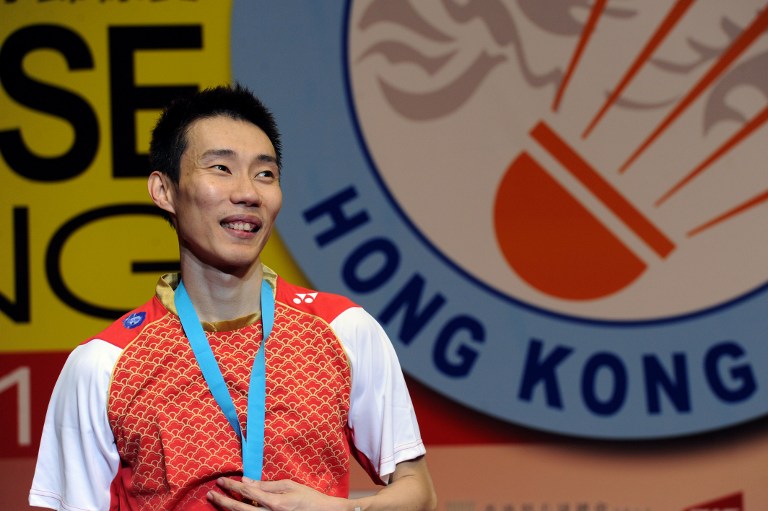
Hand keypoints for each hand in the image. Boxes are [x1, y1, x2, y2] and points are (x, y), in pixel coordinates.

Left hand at [207, 476, 343, 510]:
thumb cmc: (308, 498)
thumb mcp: (289, 486)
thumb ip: (267, 485)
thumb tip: (247, 482)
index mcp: (274, 503)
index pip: (248, 493)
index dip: (232, 486)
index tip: (221, 481)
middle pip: (240, 509)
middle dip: (223, 501)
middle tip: (211, 493)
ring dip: (228, 509)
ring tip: (217, 501)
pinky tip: (234, 510)